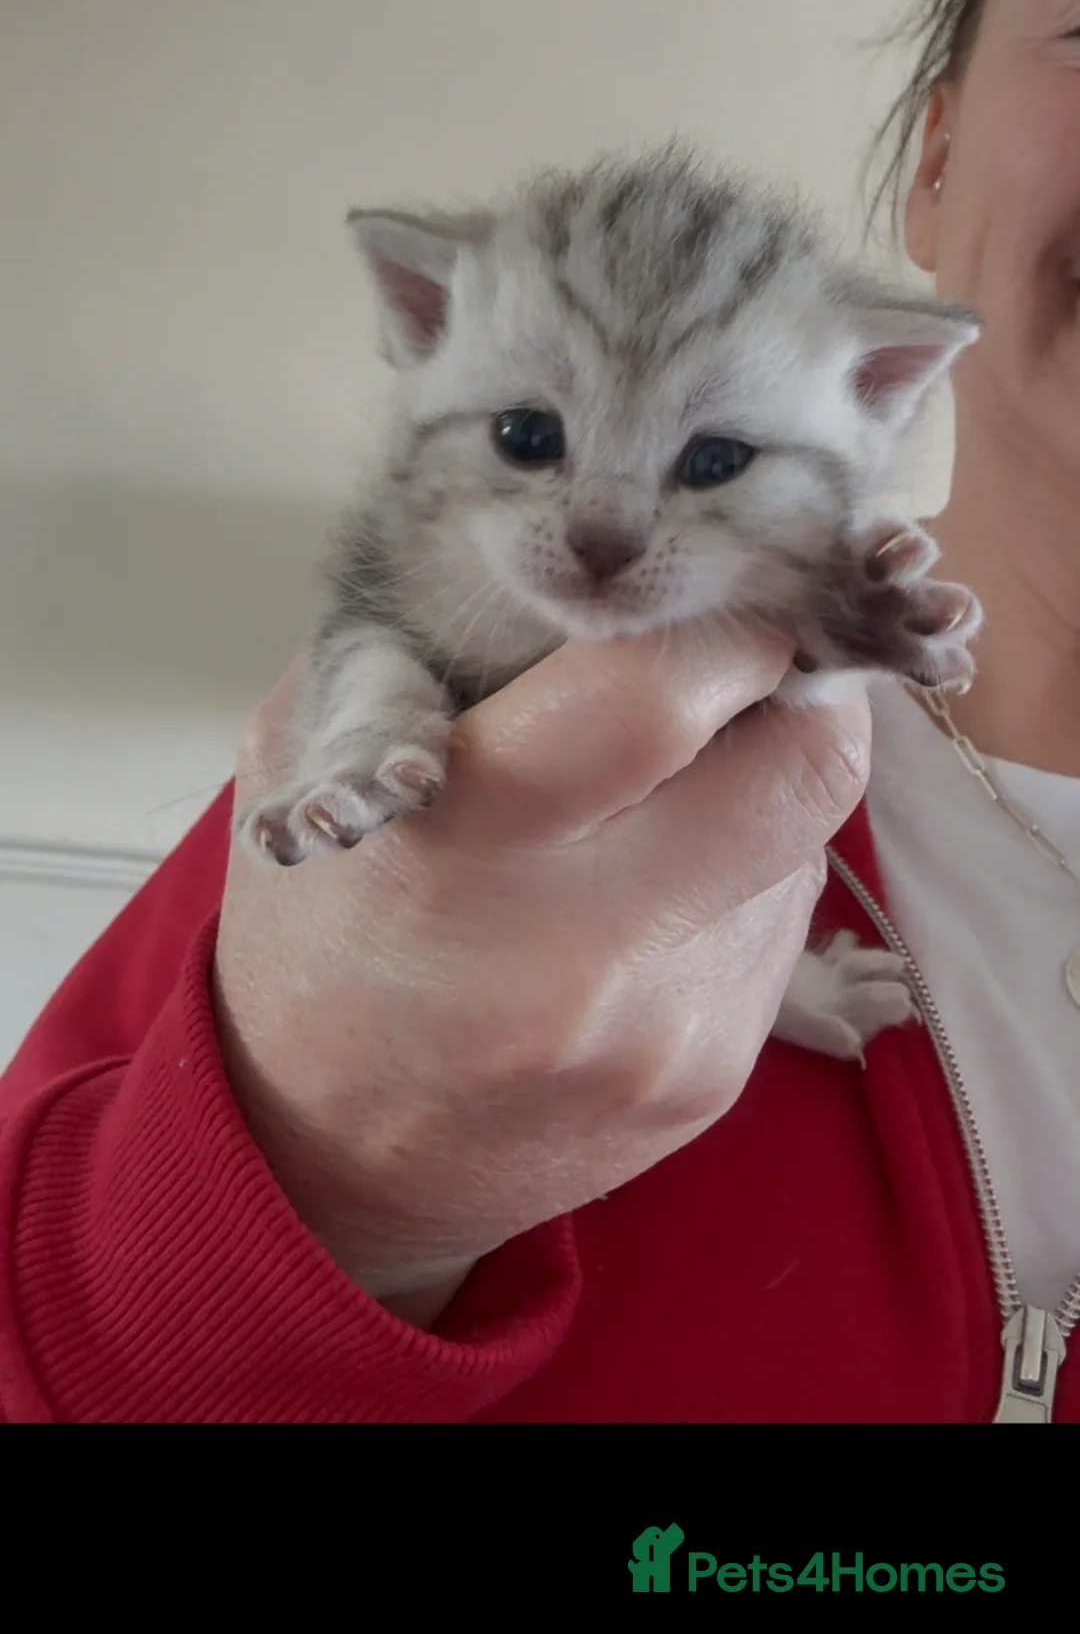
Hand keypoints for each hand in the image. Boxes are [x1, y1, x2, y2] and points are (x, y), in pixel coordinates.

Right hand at [212, 624, 869, 1327]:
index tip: (712, 597)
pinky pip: (779, 924)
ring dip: (760, 782)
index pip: (660, 694)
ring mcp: (669, 1027)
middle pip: (798, 770)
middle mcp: (586, 947)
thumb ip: (429, 649)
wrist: (322, 1174)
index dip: (720, 622)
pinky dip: (740, 874)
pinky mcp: (716, 1077)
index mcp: (462, 842)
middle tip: (748, 660)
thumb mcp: (311, 763)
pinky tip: (653, 888)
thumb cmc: (316, 940)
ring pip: (803, 841)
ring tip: (667, 789)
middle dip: (798, 689)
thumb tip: (586, 573)